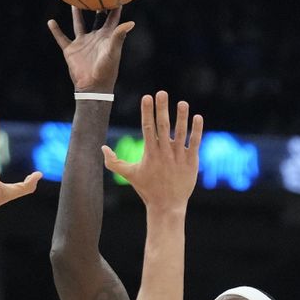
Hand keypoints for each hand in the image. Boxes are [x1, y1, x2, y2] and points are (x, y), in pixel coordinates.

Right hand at [48, 6, 134, 92]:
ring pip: (78, 24)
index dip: (115, 7)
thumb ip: (119, 36)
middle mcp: (95, 37)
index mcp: (107, 37)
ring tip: (73, 0)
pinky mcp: (71, 50)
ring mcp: (83, 43)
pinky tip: (51, 22)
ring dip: (76, 13)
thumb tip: (131, 23)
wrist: (93, 87)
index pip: (112, 18)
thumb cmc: (106, 70)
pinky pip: (62, 38)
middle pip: (96, 18)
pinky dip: (56, 30)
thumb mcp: (113, 51)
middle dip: (96, 5)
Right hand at [102, 91, 202, 212]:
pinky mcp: (191, 161)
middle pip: (163, 126)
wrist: (168, 206)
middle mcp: (164, 152)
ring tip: (182, 103)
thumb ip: (114, 162)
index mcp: (150, 153)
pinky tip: (197, 117)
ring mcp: (179, 156)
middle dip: (162, 108)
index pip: (147, 127)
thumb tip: (102, 148)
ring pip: (180, 133)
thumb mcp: (129, 175)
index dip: (147, 111)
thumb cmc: (147, 189)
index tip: (147, 97)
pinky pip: (195, 143)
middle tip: (162, 92)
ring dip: (182, 117)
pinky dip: (196, 130)